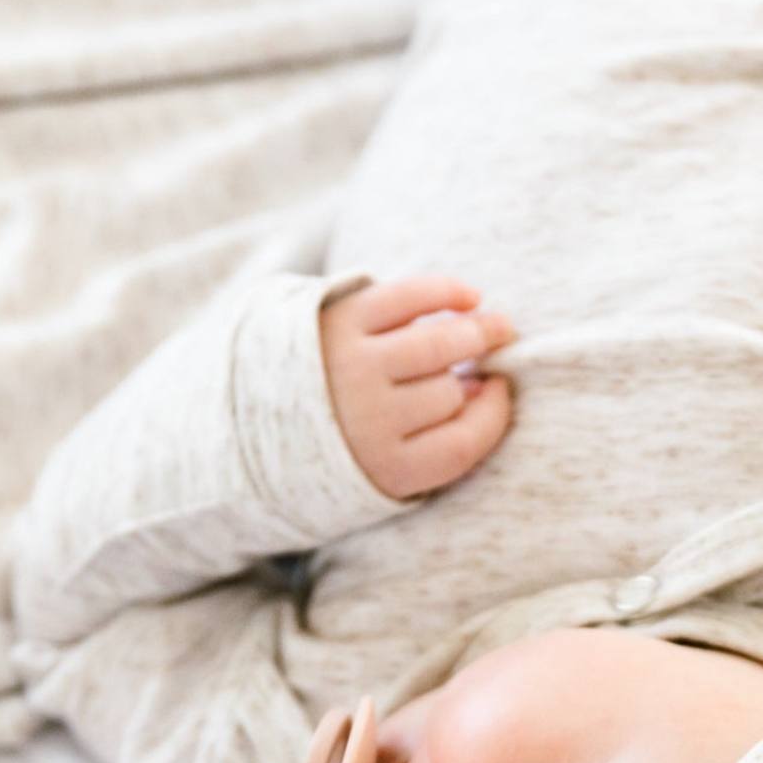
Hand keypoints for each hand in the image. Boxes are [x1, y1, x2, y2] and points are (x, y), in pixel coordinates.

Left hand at [320, 275, 515, 499]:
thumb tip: (486, 389)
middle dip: (479, 373)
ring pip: (436, 345)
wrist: (259, 409)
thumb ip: (435, 443)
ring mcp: (353, 366)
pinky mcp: (341, 320)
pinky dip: (446, 293)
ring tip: (496, 326)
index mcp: (385, 469)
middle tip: (503, 351)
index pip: (463, 443)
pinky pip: (408, 297)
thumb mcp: (385, 468)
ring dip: (476, 331)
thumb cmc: (344, 440)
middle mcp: (368, 420)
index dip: (495, 415)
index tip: (502, 393)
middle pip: (450, 392)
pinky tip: (469, 298)